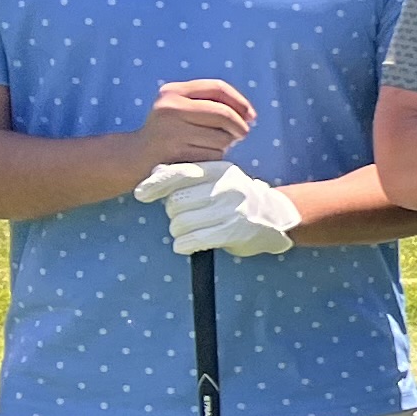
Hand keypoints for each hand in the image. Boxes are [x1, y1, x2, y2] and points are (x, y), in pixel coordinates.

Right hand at [130, 77, 254, 175]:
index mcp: (173, 91)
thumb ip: (210, 104)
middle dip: (240, 127)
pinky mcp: (175, 153)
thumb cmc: (169, 131)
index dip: (240, 101)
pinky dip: (214, 158)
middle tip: (241, 135)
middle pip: (224, 113)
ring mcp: (171, 131)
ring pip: (222, 138)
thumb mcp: (181, 108)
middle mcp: (169, 107)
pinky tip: (200, 156)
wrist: (136, 156)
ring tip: (209, 145)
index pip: (217, 87)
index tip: (251, 116)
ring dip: (225, 145)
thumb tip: (249, 115)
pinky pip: (213, 155)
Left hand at [133, 161, 299, 257]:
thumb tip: (156, 171)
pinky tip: (186, 245)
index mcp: (220, 170)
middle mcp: (226, 188)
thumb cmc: (238, 198)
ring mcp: (231, 210)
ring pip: (181, 222)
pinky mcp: (233, 232)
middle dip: (173, 213)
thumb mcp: (218, 178)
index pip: (181, 173)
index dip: (156, 183)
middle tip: (186, 217)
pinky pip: (193, 240)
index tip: (141, 194)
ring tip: (191, 231)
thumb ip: (189, 175)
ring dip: (178, 231)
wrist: (276, 218)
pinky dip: (183, 244)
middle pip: (176, 202)